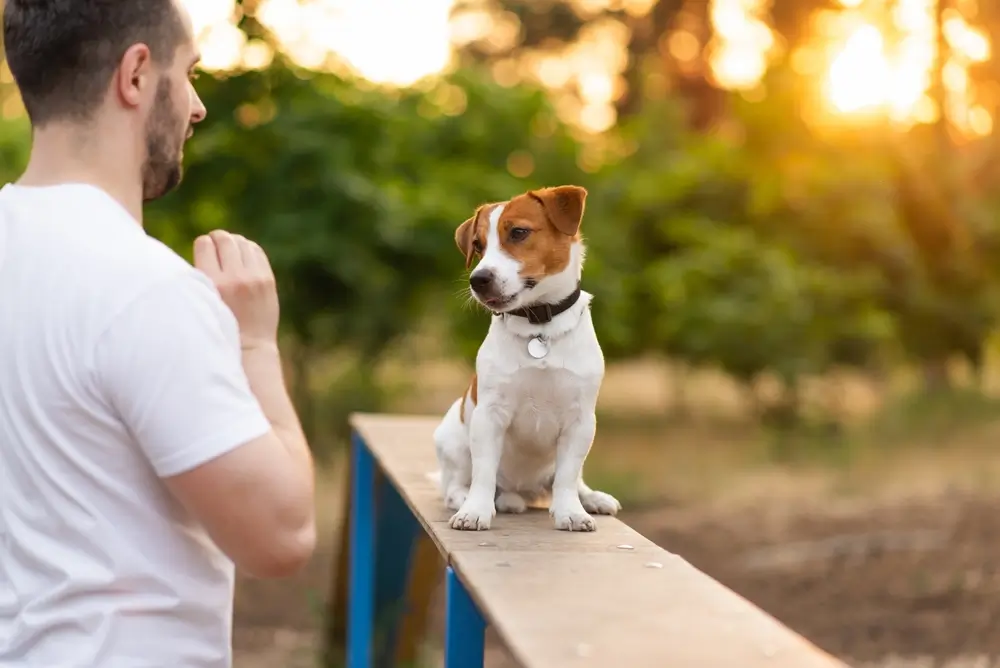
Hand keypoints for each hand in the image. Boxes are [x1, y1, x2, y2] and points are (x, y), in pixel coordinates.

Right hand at [193, 230, 279, 349]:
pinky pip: (256, 251)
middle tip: (214, 244)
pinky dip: (247, 248)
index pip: (204, 244)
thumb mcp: (203, 301)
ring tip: (228, 249)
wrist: (250, 346)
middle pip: (224, 239)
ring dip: (232, 242)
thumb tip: (204, 247)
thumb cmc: (220, 325)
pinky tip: (242, 254)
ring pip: (241, 242)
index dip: (202, 245)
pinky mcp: (267, 279)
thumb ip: (201, 276)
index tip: (203, 251)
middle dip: (217, 239)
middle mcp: (235, 278)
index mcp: (213, 284)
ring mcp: (254, 278)